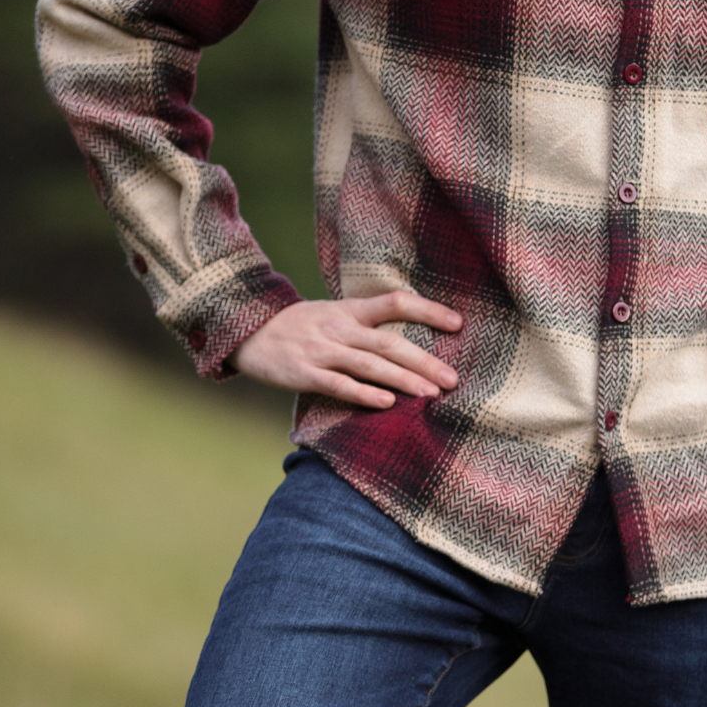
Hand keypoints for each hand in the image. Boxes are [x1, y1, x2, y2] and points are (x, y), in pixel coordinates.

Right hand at [231, 291, 462, 407]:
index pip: (395, 302)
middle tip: (453, 379)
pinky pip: (339, 385)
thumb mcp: (333, 314)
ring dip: (403, 380)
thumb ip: (366, 324)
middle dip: (424, 361)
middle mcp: (340, 328)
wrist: (247, 331)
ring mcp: (322, 351)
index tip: (458, 324)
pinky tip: (386, 404)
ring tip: (431, 393)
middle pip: (390, 341)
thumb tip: (408, 341)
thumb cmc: (299, 327)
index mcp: (350, 310)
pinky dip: (364, 394)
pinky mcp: (304, 374)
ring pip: (370, 364)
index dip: (428, 310)